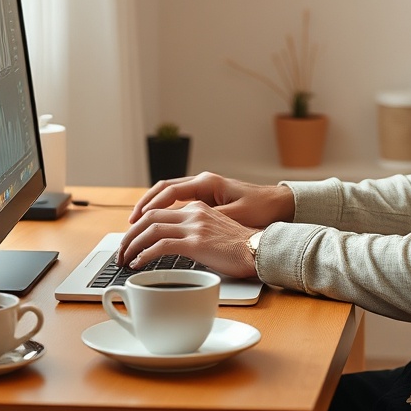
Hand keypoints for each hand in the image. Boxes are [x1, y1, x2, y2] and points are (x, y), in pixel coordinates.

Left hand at [117, 200, 259, 278]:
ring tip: (124, 259)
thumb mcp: (215, 233)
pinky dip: (145, 254)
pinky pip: (161, 245)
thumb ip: (196, 234)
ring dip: (132, 244)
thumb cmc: (241, 248)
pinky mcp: (196, 242)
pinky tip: (138, 263)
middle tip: (121, 251)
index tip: (131, 238)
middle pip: (149, 216)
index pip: (159, 211)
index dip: (140, 224)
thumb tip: (176, 248)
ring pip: (151, 229)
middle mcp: (194, 213)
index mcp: (198, 208)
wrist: (260, 250)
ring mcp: (194, 226)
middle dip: (130, 234)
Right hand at [128, 171, 294, 228]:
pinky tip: (157, 226)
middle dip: (144, 206)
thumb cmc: (261, 209)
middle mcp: (202, 183)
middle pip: (163, 190)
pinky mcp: (208, 201)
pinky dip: (166, 213)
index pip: (168, 191)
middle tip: (130, 225)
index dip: (150, 206)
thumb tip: (184, 227)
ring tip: (137, 227)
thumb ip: (209, 220)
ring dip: (152, 209)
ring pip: (169, 196)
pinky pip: (179, 204)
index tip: (137, 220)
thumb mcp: (234, 216)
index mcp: (206, 183)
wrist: (280, 205)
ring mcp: (204, 191)